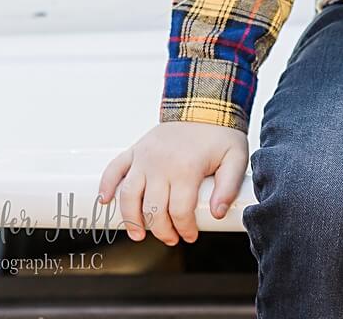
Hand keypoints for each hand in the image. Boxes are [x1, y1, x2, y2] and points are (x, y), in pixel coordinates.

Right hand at [97, 121, 250, 244]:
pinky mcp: (136, 150)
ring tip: (139, 234)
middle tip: (171, 238)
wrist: (205, 104)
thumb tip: (218, 213)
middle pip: (153, 209)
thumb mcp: (236, 157)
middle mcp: (160, 164)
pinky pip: (115, 169)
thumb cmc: (221, 133)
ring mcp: (145, 157)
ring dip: (131, 219)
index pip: (179, 211)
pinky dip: (106, 185)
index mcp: (186, 168)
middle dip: (162, 230)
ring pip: (129, 196)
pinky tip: (105, 202)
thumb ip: (229, 186)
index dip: (184, 229)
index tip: (190, 235)